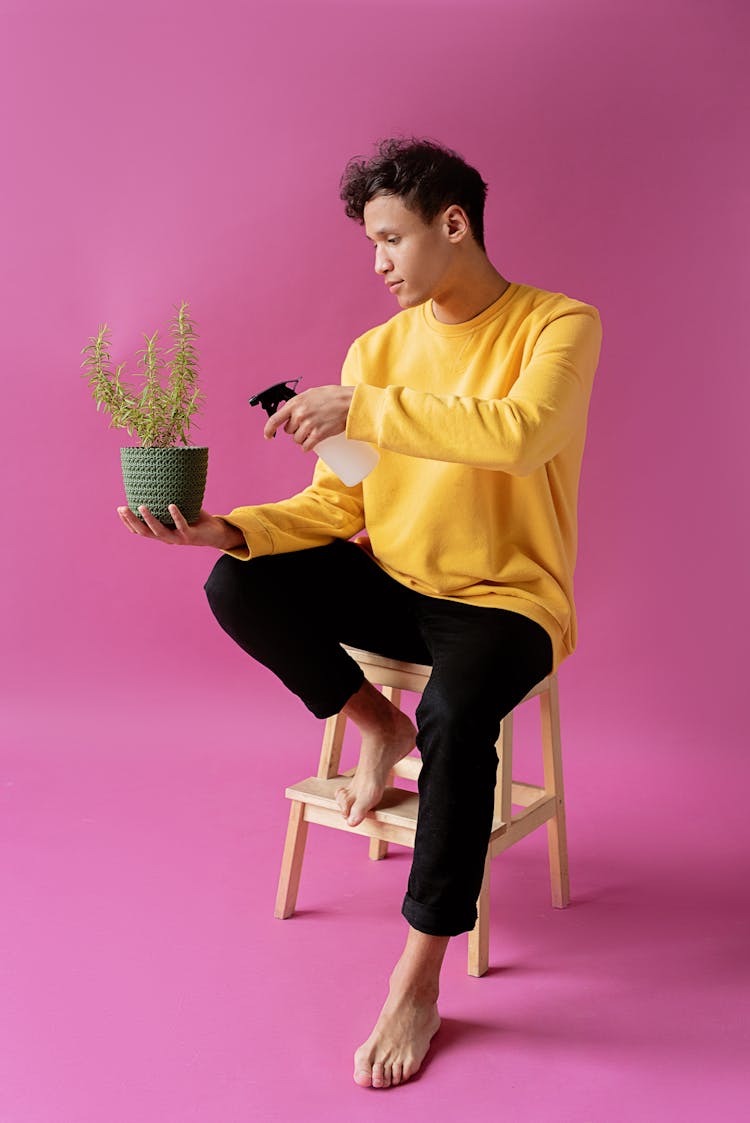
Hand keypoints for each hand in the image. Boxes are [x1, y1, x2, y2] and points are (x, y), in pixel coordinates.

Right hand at [117, 504, 243, 549]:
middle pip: (144, 532)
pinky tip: (171, 505)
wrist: (214, 533)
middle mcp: (166, 538)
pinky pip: (181, 525)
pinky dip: (176, 515)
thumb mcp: (178, 509)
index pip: (139, 531)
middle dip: (132, 520)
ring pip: (159, 531)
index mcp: (160, 532)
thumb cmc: (194, 519)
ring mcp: (177, 538)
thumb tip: (158, 476)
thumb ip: (166, 499)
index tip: (119, 509)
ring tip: (141, 506)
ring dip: (149, 519)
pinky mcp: (190, 536)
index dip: (128, 522)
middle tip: (122, 508)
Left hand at [264, 385, 354, 450]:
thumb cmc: (332, 396)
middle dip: (295, 430)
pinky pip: (306, 447)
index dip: (268, 429)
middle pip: (289, 431)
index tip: (267, 436)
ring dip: (303, 439)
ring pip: (297, 440)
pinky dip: (307, 447)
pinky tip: (311, 444)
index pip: (274, 419)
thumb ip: (299, 403)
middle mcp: (299, 415)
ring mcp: (309, 426)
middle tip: (307, 424)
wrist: (349, 402)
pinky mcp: (318, 435)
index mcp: (295, 403)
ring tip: (313, 431)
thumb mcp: (310, 394)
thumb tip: (290, 413)